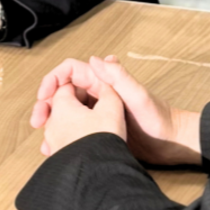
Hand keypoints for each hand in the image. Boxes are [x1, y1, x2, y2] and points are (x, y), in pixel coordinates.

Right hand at [32, 56, 200, 165]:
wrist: (171, 144)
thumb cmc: (159, 118)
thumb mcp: (138, 96)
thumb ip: (119, 77)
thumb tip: (94, 59)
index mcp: (104, 82)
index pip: (71, 72)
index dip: (53, 80)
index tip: (43, 96)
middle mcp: (98, 95)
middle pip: (63, 93)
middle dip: (46, 105)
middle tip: (38, 122)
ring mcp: (97, 113)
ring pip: (65, 114)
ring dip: (51, 124)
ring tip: (45, 141)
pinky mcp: (98, 131)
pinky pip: (73, 131)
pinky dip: (62, 138)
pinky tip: (56, 150)